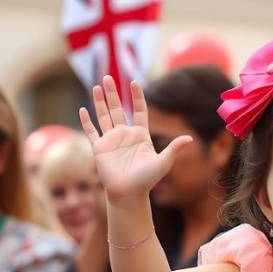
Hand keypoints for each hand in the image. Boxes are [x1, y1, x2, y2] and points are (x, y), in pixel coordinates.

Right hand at [79, 76, 192, 203]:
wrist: (129, 194)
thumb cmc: (147, 180)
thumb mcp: (164, 162)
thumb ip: (174, 148)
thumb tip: (190, 138)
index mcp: (140, 135)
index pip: (139, 111)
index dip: (137, 96)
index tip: (134, 82)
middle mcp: (125, 135)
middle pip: (118, 109)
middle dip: (113, 93)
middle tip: (108, 77)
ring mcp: (111, 140)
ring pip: (104, 116)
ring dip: (100, 101)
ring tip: (97, 86)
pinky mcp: (99, 148)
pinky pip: (91, 131)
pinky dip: (86, 121)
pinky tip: (82, 109)